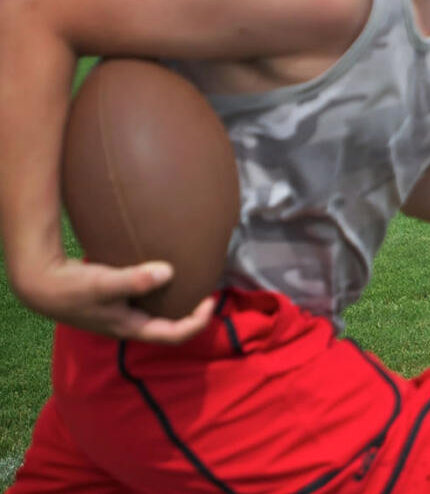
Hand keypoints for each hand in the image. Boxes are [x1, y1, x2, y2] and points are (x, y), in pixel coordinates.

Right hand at [16, 257, 214, 342]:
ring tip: (195, 280)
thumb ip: (134, 280)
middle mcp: (130, 324)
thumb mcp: (104, 283)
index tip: (211, 300)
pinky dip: (162, 290)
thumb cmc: (72, 288)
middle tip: (210, 290)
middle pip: (170, 326)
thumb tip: (168, 272)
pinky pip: (148, 300)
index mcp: (131, 328)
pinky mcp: (117, 300)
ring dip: (178, 301)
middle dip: (193, 313)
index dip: (197, 322)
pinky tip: (167, 271)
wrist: (42, 285)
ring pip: (159, 313)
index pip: (173, 335)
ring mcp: (123, 313)